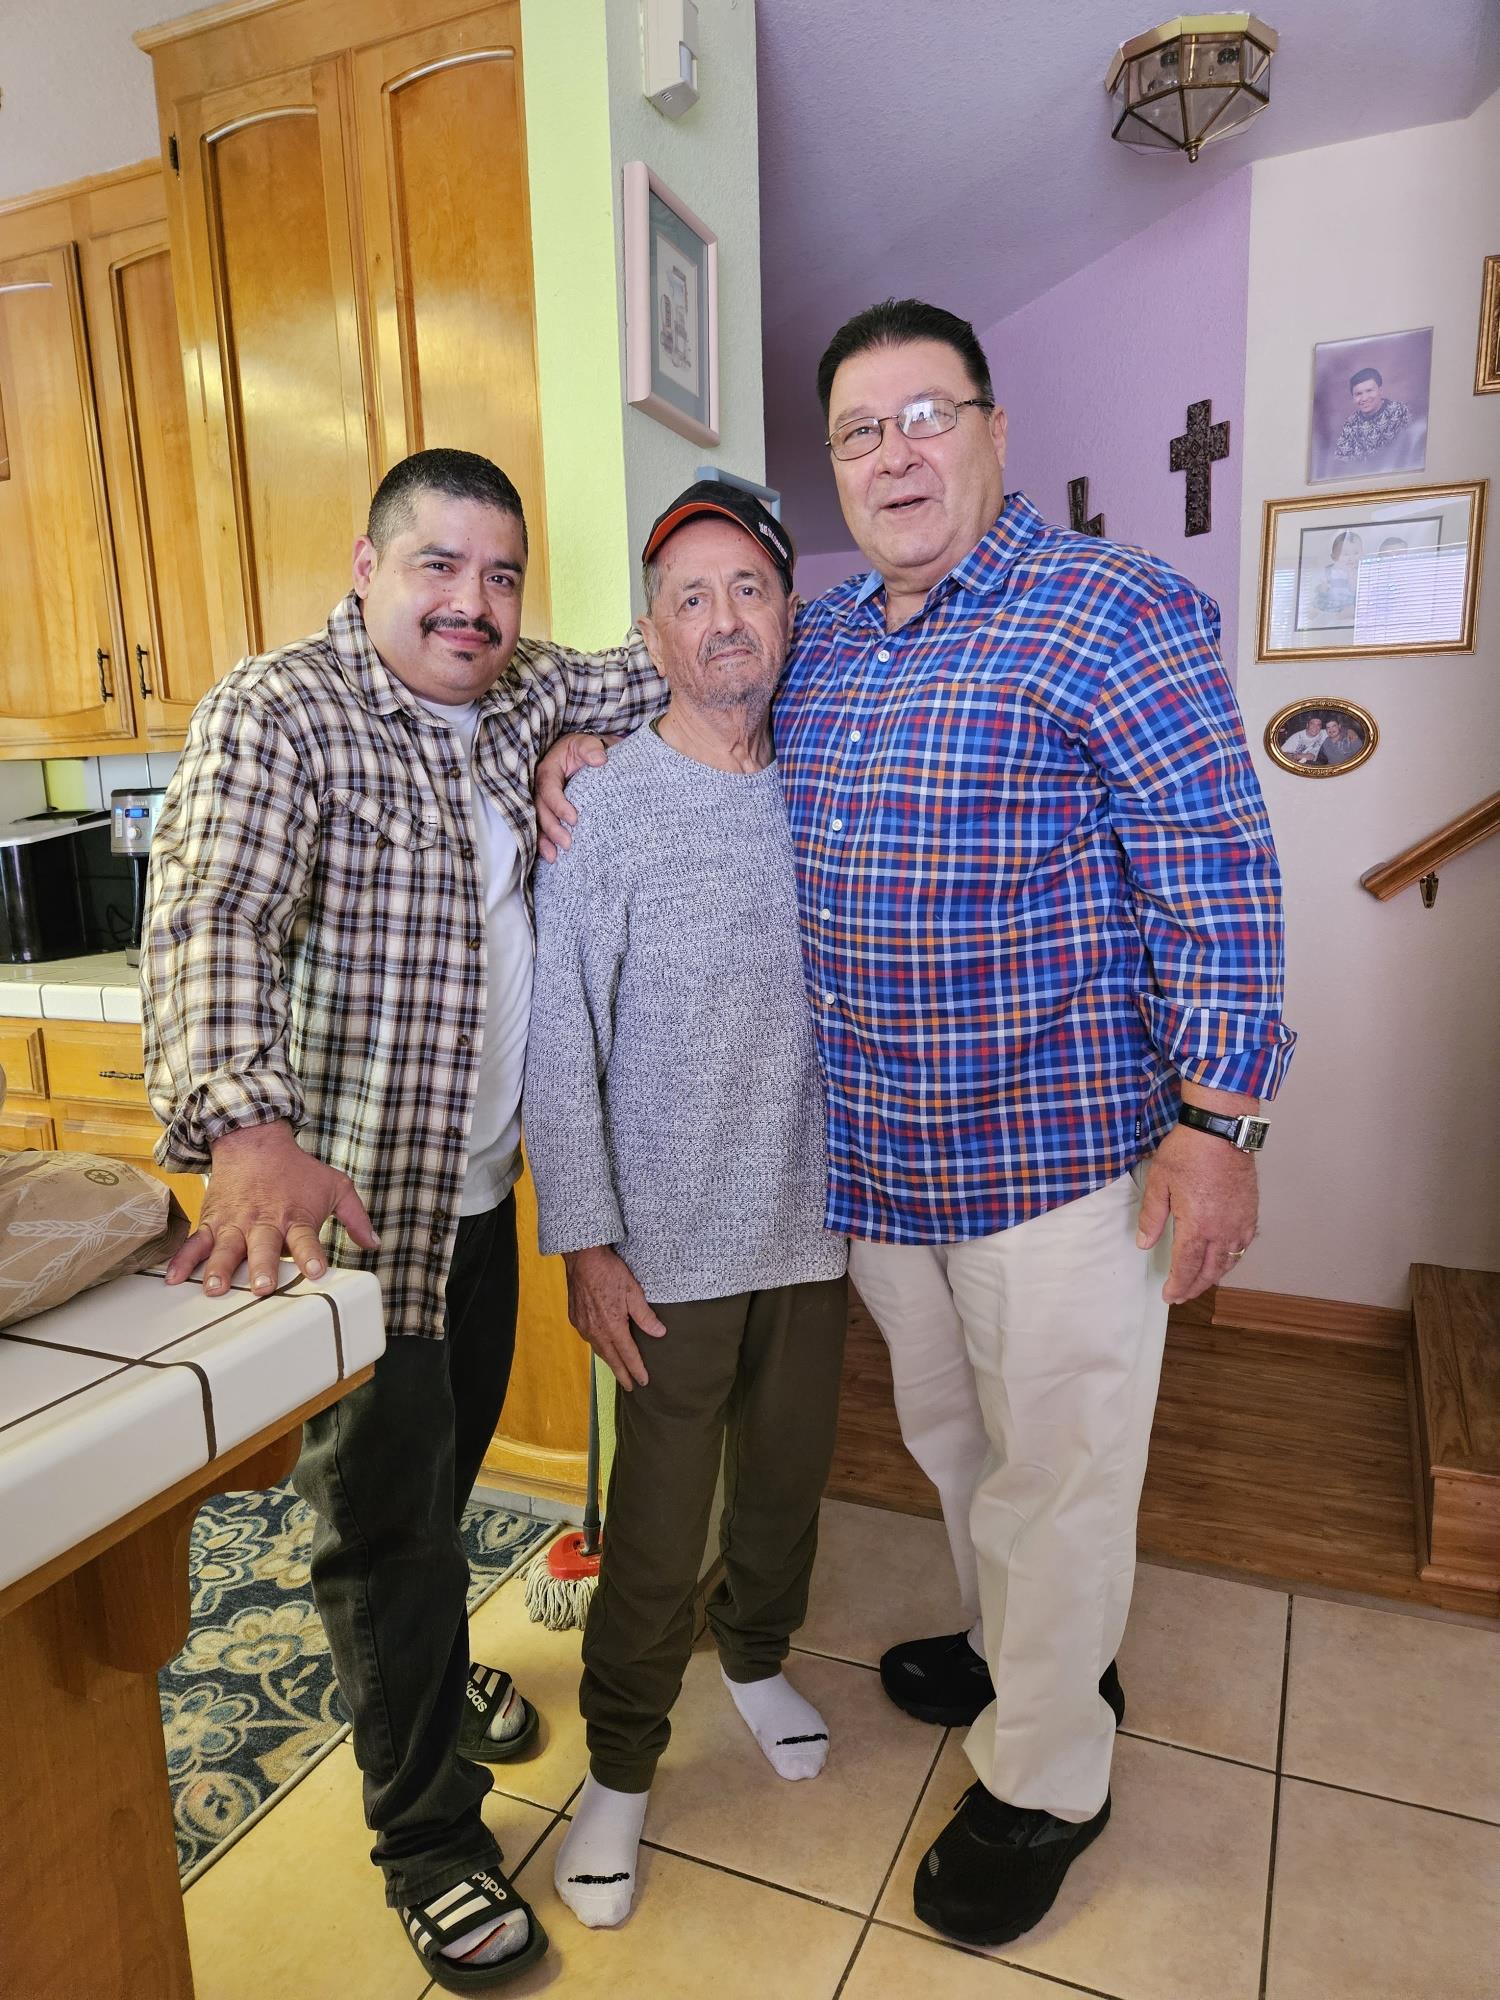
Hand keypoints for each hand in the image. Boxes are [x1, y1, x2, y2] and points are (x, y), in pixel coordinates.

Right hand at [166, 1120, 379, 1296]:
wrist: (254, 1140)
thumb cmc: (297, 1170)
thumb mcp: (335, 1185)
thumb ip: (355, 1217)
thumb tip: (375, 1243)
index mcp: (296, 1217)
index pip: (306, 1240)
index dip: (311, 1255)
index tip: (316, 1271)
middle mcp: (264, 1223)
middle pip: (263, 1248)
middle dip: (262, 1268)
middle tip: (261, 1288)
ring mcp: (235, 1224)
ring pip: (226, 1249)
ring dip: (220, 1269)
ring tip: (215, 1289)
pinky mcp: (213, 1222)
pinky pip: (196, 1243)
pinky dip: (183, 1261)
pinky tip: (173, 1279)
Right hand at [536, 732, 608, 861]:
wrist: (589, 755)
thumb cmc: (586, 749)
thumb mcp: (587, 742)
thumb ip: (591, 748)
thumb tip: (599, 760)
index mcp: (548, 770)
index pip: (549, 788)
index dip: (558, 804)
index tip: (574, 819)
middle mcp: (542, 787)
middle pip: (540, 809)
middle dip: (552, 828)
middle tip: (568, 843)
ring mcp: (544, 801)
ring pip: (538, 822)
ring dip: (544, 841)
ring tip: (554, 857)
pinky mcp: (550, 812)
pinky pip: (543, 828)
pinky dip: (545, 843)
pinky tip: (552, 857)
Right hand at [563, 1245, 666, 1389]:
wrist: (582, 1259)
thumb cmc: (610, 1272)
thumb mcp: (633, 1292)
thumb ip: (645, 1316)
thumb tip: (659, 1333)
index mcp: (613, 1327)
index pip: (628, 1355)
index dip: (636, 1370)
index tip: (644, 1382)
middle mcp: (596, 1331)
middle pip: (611, 1359)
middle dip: (622, 1374)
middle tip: (630, 1386)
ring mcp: (583, 1326)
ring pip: (598, 1350)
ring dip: (609, 1361)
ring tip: (618, 1369)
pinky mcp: (575, 1318)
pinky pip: (589, 1339)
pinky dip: (598, 1346)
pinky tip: (602, 1346)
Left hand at [1135, 1123, 1257, 1303]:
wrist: (1221, 1130)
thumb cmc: (1188, 1152)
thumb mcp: (1158, 1182)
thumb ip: (1151, 1217)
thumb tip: (1144, 1243)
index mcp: (1196, 1225)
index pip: (1186, 1267)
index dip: (1177, 1285)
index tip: (1168, 1296)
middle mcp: (1221, 1229)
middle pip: (1209, 1271)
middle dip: (1194, 1287)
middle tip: (1181, 1295)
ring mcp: (1239, 1222)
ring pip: (1229, 1262)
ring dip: (1213, 1277)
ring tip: (1199, 1283)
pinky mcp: (1250, 1212)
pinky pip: (1243, 1246)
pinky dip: (1232, 1259)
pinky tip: (1224, 1260)